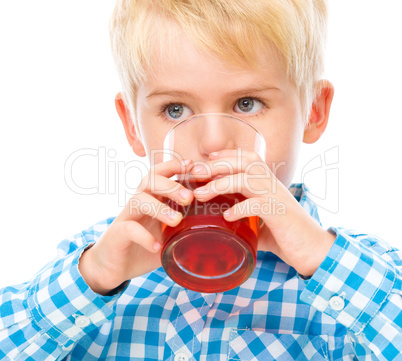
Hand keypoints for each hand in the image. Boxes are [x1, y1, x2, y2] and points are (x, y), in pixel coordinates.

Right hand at [79, 158, 194, 294]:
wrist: (113, 267)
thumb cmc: (143, 248)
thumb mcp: (167, 236)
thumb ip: (185, 230)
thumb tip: (216, 232)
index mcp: (152, 199)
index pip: (160, 174)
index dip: (175, 166)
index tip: (193, 166)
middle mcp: (138, 203)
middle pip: (150, 180)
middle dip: (171, 185)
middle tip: (189, 198)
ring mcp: (126, 217)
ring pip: (139, 200)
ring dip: (159, 208)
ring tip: (176, 221)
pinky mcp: (117, 234)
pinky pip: (129, 229)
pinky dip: (145, 237)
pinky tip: (157, 246)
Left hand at [190, 150, 335, 276]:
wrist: (314, 250)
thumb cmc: (288, 235)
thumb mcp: (262, 223)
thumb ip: (245, 219)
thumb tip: (223, 225)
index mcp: (269, 183)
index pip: (249, 158)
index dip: (228, 155)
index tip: (207, 157)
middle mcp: (273, 185)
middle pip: (245, 163)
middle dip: (217, 165)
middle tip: (195, 172)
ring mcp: (277, 198)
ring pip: (247, 180)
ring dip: (221, 184)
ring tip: (201, 194)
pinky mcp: (280, 213)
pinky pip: (257, 204)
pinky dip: (239, 208)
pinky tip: (226, 217)